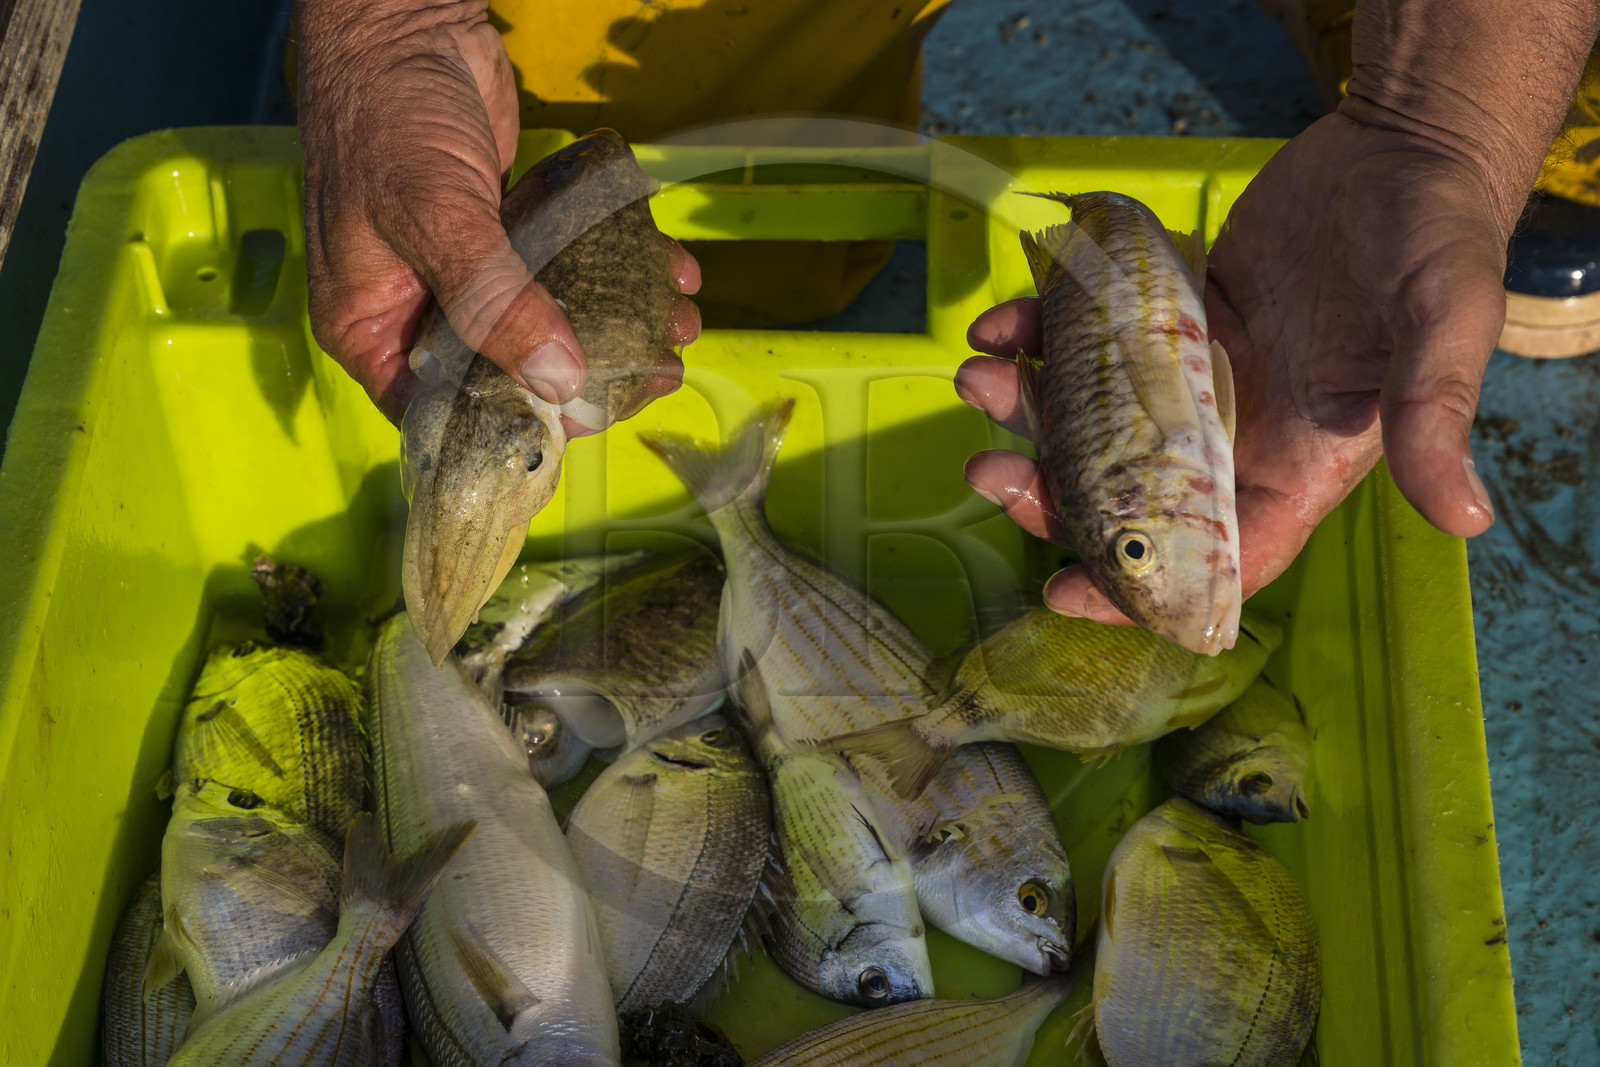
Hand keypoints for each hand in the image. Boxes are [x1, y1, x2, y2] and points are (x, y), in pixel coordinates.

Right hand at [297, 0, 699, 428]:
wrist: (404, 22)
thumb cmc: (389, 117)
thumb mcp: (435, 216)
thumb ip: (493, 303)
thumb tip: (558, 382)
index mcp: (372, 329)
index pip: (441, 415)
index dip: (514, 434)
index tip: (589, 430)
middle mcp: (418, 312)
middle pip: (507, 376)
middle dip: (590, 377)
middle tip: (658, 374)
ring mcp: (466, 271)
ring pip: (548, 324)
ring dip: (619, 325)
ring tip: (679, 324)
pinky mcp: (507, 232)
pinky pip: (567, 269)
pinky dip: (618, 272)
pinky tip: (669, 269)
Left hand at [957, 111, 1507, 623]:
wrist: (1405, 145)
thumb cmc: (1441, 237)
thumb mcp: (1447, 323)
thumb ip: (1434, 415)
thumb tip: (1465, 517)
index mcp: (1302, 462)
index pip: (1219, 554)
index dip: (1144, 587)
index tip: (1067, 594)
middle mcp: (1237, 432)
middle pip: (1130, 494)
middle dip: (1053, 494)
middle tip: (990, 469)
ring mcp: (1193, 375)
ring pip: (1094, 420)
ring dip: (1028, 411)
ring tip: (976, 379)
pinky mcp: (1165, 318)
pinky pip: (1088, 342)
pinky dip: (1039, 334)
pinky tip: (1003, 322)